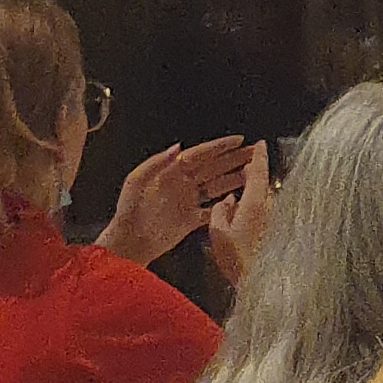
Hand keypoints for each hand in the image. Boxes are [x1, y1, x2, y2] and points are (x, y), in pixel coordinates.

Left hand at [104, 134, 253, 265]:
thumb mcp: (137, 181)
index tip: (238, 141)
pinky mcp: (191, 220)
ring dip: (234, 179)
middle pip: (214, 168)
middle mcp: (182, 184)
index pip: (200, 155)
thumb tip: (178, 147)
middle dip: (234, 159)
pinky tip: (239, 201)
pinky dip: (226, 205)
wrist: (129, 241)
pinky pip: (213, 210)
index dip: (220, 147)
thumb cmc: (129, 211)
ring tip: (253, 173)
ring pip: (217, 186)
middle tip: (254, 153)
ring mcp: (188, 201)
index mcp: (171, 172)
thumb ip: (157, 162)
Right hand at [204, 144, 273, 284]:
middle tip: (243, 169)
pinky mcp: (276, 232)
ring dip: (253, 195)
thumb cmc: (239, 261)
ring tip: (239, 198)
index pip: (259, 171)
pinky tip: (244, 220)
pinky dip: (255, 210)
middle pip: (262, 184)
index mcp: (256, 203)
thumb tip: (226, 201)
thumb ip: (219, 211)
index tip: (260, 144)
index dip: (259, 156)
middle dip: (253, 175)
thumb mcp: (218, 233)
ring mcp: (274, 220)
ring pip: (263, 200)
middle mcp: (269, 209)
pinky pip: (264, 214)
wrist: (261, 284)